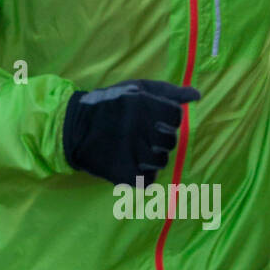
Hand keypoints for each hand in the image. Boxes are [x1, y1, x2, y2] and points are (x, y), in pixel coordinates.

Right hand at [63, 79, 200, 186]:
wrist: (72, 127)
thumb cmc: (109, 104)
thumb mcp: (136, 88)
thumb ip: (168, 92)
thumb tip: (197, 96)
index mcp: (144, 105)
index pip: (175, 118)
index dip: (167, 120)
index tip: (153, 121)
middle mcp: (140, 128)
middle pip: (169, 142)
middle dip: (159, 140)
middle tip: (141, 137)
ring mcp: (132, 152)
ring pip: (160, 162)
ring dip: (150, 159)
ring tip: (134, 151)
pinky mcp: (122, 172)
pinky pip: (147, 181)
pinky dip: (141, 177)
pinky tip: (130, 166)